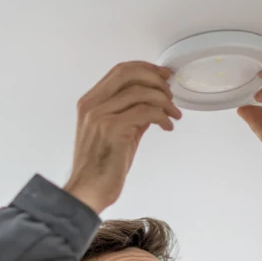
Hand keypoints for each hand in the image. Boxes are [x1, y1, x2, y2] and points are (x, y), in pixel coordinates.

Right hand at [64, 62, 182, 212]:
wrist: (88, 191)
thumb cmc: (100, 169)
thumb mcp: (116, 134)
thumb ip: (131, 115)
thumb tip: (152, 104)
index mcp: (90, 102)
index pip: (120, 71)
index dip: (145, 69)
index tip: (163, 75)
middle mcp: (93, 104)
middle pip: (129, 73)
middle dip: (155, 78)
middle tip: (171, 92)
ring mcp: (101, 115)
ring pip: (140, 92)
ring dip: (164, 100)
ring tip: (173, 114)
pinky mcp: (113, 128)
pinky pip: (146, 111)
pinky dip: (162, 116)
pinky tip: (167, 126)